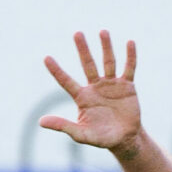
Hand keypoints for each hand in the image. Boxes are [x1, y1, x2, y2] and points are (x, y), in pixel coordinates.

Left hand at [40, 31, 143, 158]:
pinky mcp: (127, 86)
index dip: (56, 71)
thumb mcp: (81, 134)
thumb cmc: (100, 137)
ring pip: (108, 62)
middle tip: (77, 33)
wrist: (124, 139)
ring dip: (106, 47)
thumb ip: (63, 126)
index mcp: (82, 97)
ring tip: (103, 32)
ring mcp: (111, 84)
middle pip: (87, 64)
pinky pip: (129, 68)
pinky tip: (130, 42)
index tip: (46, 58)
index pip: (66, 81)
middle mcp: (95, 87)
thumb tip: (41, 121)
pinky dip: (130, 56)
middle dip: (83, 49)